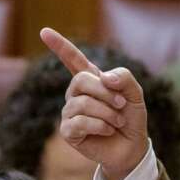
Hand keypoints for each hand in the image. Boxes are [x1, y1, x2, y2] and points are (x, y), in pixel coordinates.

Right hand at [40, 27, 148, 179]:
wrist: (132, 147)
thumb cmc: (131, 119)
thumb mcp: (135, 94)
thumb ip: (124, 78)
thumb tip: (103, 77)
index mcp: (90, 81)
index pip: (72, 59)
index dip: (59, 45)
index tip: (44, 31)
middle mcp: (76, 94)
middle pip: (81, 81)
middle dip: (106, 93)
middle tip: (121, 105)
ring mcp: (69, 113)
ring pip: (83, 104)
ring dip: (107, 113)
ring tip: (117, 122)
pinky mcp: (68, 132)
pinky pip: (80, 122)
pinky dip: (100, 126)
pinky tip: (107, 131)